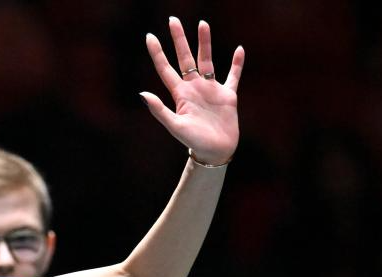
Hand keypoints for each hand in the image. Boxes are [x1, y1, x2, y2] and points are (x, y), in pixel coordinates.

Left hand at [142, 17, 243, 165]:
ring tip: (203, 24)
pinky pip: (233, 75)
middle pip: (185, 58)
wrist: (215, 151)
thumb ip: (159, 110)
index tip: (149, 36)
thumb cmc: (193, 141)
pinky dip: (237, 63)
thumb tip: (142, 95)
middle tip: (172, 19)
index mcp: (180, 94)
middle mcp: (194, 88)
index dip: (157, 53)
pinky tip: (239, 49)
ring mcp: (210, 89)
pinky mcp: (227, 94)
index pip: (166, 69)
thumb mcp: (175, 126)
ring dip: (205, 43)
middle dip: (179, 39)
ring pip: (207, 60)